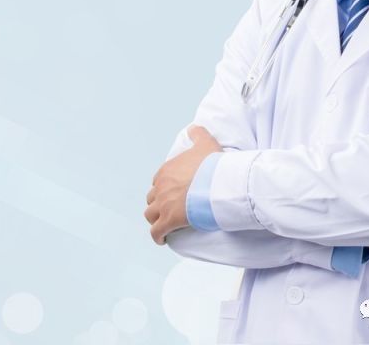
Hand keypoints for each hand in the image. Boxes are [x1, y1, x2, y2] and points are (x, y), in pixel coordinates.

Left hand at [145, 126, 221, 244]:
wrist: (219, 183)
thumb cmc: (214, 165)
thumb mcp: (206, 143)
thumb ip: (198, 134)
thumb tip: (193, 128)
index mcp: (167, 170)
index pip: (158, 181)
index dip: (164, 188)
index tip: (173, 194)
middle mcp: (161, 186)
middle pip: (152, 198)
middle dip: (158, 204)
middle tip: (168, 210)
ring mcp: (163, 204)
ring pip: (150, 214)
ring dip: (156, 220)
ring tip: (164, 225)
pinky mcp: (169, 220)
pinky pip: (156, 232)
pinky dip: (157, 236)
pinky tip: (162, 239)